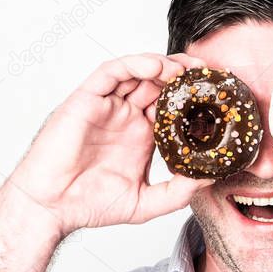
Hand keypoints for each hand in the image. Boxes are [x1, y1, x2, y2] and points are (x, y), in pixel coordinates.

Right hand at [8, 53, 214, 236]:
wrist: (52, 207)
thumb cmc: (90, 205)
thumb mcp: (147, 202)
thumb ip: (178, 191)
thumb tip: (211, 178)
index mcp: (142, 137)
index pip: (174, 108)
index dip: (196, 100)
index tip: (220, 98)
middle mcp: (126, 117)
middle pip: (161, 85)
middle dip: (186, 77)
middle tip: (210, 75)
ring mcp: (108, 106)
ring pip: (139, 73)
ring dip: (165, 65)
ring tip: (189, 69)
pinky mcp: (88, 99)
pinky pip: (113, 72)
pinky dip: (136, 64)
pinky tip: (158, 67)